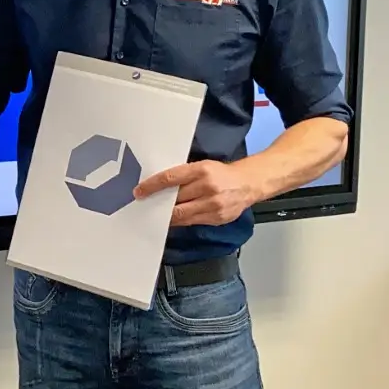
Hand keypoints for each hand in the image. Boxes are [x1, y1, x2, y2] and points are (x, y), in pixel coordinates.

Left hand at [132, 160, 256, 226]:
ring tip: (157, 214)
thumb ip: (183, 176)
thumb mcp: (202, 166)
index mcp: (201, 170)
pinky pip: (192, 222)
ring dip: (167, 216)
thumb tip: (160, 186)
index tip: (139, 191)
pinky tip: (173, 219)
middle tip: (145, 205)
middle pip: (174, 200)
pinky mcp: (217, 218)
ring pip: (182, 215)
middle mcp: (207, 187)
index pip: (169, 179)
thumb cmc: (222, 173)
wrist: (248, 183)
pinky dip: (181, 221)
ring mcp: (213, 205)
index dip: (151, 186)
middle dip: (158, 204)